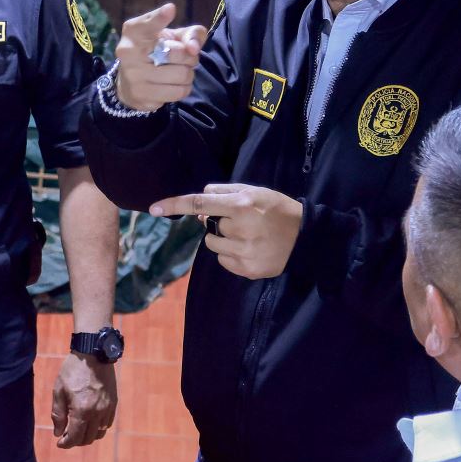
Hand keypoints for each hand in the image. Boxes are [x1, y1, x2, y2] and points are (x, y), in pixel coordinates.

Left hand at [51, 352, 117, 447]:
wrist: (93, 353)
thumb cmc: (72, 370)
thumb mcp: (59, 391)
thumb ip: (58, 414)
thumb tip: (58, 432)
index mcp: (82, 411)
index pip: (75, 437)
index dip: (66, 443)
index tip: (59, 443)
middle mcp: (97, 413)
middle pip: (87, 438)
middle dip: (75, 441)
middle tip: (66, 436)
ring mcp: (107, 409)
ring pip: (99, 433)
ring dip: (87, 436)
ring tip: (78, 430)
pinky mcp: (113, 403)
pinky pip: (107, 424)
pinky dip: (98, 428)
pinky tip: (90, 422)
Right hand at [113, 3, 208, 112]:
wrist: (129, 82)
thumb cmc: (156, 50)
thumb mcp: (171, 35)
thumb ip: (190, 34)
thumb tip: (194, 47)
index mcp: (134, 31)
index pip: (148, 23)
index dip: (160, 17)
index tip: (171, 9)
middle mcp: (129, 52)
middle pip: (177, 52)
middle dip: (190, 56)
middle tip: (186, 57)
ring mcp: (134, 75)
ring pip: (182, 74)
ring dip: (188, 74)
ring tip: (180, 71)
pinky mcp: (141, 95)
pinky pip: (178, 92)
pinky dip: (184, 88)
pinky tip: (175, 84)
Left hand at [151, 184, 303, 278]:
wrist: (307, 238)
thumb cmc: (278, 209)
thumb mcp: (255, 191)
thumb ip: (225, 192)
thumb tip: (200, 201)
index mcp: (241, 205)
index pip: (199, 204)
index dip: (174, 204)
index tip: (153, 207)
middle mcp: (240, 229)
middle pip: (208, 226)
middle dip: (218, 223)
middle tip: (242, 221)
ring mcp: (244, 252)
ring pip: (212, 245)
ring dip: (223, 240)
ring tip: (248, 236)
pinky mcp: (247, 270)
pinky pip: (223, 261)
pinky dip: (231, 255)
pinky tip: (251, 249)